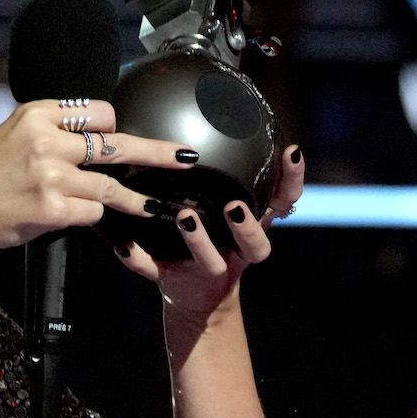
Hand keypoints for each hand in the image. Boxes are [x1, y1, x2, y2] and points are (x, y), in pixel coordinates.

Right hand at [0, 99, 191, 253]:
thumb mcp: (10, 132)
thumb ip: (50, 127)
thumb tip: (92, 132)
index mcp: (37, 114)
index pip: (98, 112)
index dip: (110, 127)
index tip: (116, 138)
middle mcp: (47, 140)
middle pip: (117, 144)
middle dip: (156, 153)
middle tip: (185, 157)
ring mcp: (53, 176)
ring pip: (110, 187)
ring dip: (135, 200)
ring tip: (160, 208)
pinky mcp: (55, 209)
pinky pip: (93, 213)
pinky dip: (92, 218)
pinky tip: (75, 219)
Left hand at [107, 141, 303, 322]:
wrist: (197, 297)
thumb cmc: (219, 240)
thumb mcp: (234, 211)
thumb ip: (239, 179)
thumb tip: (234, 120)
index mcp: (254, 230)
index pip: (283, 204)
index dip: (292, 181)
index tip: (290, 152)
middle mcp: (237, 253)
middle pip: (254, 245)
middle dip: (246, 227)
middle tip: (234, 205)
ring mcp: (207, 270)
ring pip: (209, 261)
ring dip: (199, 241)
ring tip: (185, 217)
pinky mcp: (173, 282)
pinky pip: (154, 271)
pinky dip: (139, 260)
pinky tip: (124, 247)